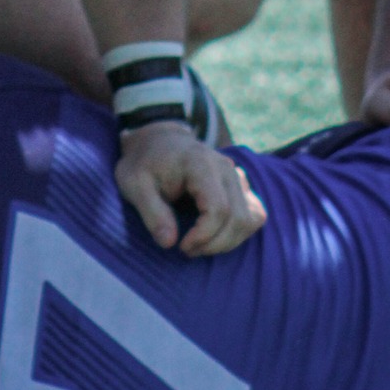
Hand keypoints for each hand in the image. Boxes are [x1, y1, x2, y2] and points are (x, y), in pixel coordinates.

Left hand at [115, 120, 266, 256]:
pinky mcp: (241, 184)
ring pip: (251, 218)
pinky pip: (255, 213)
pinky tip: (215, 235)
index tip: (181, 247)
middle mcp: (225, 167)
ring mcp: (237, 175)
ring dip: (228, 241)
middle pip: (238, 217)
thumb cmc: (144, 163)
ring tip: (200, 244)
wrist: (158, 140)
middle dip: (215, 244)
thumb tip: (169, 242)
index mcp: (200, 163)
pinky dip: (239, 231)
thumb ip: (151, 213)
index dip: (204, 236)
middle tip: (188, 250)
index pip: (218, 208)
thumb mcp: (134, 184)